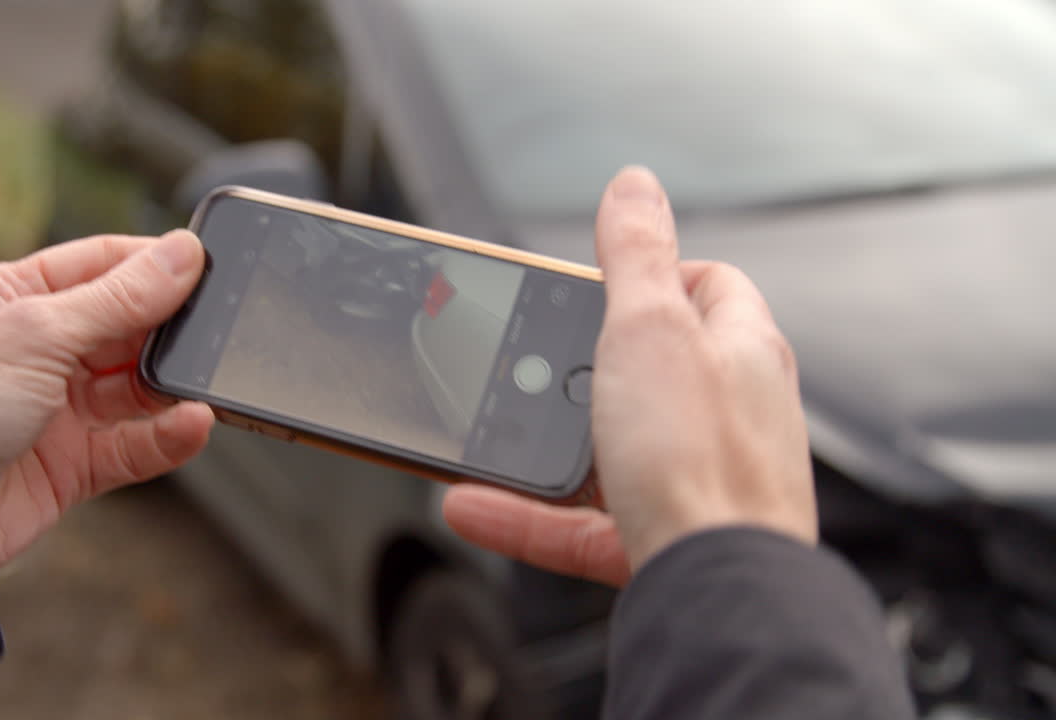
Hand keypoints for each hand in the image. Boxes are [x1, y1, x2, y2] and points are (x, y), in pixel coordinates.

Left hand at [0, 231, 213, 574]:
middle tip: (219, 327)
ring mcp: (54, 410)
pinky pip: (135, 445)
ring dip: (171, 384)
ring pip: (136, 387)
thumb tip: (183, 254)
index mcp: (11, 299)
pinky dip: (167, 436)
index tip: (208, 265)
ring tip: (206, 380)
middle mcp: (35, 351)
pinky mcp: (72, 466)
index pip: (98, 265)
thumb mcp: (34, 333)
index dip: (153, 264)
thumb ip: (118, 299)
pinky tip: (192, 423)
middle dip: (169, 328)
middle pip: (125, 326)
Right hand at [443, 167, 814, 584]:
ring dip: (539, 443)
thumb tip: (634, 183)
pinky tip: (474, 505)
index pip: (709, 287)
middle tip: (528, 360)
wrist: (717, 586)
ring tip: (487, 431)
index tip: (597, 284)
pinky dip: (527, 512)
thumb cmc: (702, 459)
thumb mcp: (649, 329)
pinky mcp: (660, 537)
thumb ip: (635, 253)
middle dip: (580, 365)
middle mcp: (730, 413)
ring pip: (607, 449)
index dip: (655, 275)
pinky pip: (582, 520)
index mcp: (740, 351)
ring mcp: (699, 479)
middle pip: (650, 367)